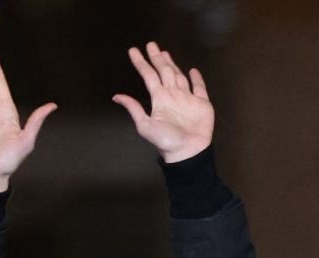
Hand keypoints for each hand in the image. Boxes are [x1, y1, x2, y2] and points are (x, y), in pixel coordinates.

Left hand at [113, 42, 213, 163]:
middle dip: (157, 58)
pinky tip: (193, 71)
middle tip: (151, 44)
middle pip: (163, 71)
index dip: (141, 63)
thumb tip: (116, 97)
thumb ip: (133, 109)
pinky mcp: (202, 104)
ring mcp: (187, 99)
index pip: (148, 76)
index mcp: (159, 99)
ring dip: (172, 64)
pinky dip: (197, 79)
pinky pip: (200, 88)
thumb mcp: (145, 125)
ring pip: (178, 76)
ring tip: (165, 53)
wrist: (187, 152)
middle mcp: (172, 95)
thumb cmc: (166, 140)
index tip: (133, 50)